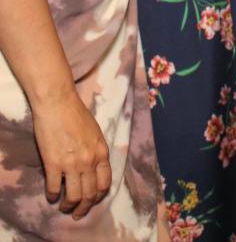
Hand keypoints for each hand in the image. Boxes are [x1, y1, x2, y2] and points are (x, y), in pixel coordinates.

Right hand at [32, 89, 110, 219]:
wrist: (58, 102)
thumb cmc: (76, 112)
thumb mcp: (95, 131)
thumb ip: (95, 150)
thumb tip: (93, 166)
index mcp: (101, 152)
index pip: (105, 183)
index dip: (98, 196)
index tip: (92, 200)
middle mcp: (89, 161)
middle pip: (90, 194)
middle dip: (84, 207)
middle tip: (78, 213)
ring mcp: (71, 164)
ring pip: (73, 196)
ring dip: (68, 206)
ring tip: (64, 206)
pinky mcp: (53, 164)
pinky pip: (54, 188)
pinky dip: (52, 195)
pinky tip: (51, 195)